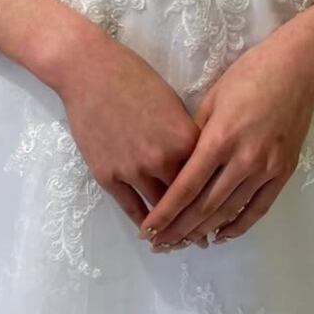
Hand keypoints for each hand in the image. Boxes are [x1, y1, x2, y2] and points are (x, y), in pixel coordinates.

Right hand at [53, 24, 200, 232]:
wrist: (90, 71)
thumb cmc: (135, 77)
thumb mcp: (172, 103)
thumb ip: (186, 135)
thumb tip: (198, 160)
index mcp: (185, 139)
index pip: (208, 177)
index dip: (215, 196)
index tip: (224, 214)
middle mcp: (163, 159)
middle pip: (187, 199)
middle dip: (197, 221)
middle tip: (204, 239)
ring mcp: (133, 170)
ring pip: (160, 209)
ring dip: (171, 229)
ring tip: (179, 242)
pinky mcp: (107, 175)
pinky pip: (130, 208)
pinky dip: (143, 223)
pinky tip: (150, 232)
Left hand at [137, 24, 313, 248]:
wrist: (296, 68)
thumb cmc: (249, 74)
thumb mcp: (212, 99)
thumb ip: (195, 136)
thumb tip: (180, 165)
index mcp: (219, 139)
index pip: (185, 188)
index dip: (164, 213)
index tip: (147, 229)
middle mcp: (243, 159)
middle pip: (204, 207)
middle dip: (178, 229)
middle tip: (159, 244)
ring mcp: (266, 168)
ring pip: (229, 211)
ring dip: (204, 231)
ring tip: (183, 243)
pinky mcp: (283, 171)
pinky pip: (258, 207)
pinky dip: (239, 225)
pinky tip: (221, 235)